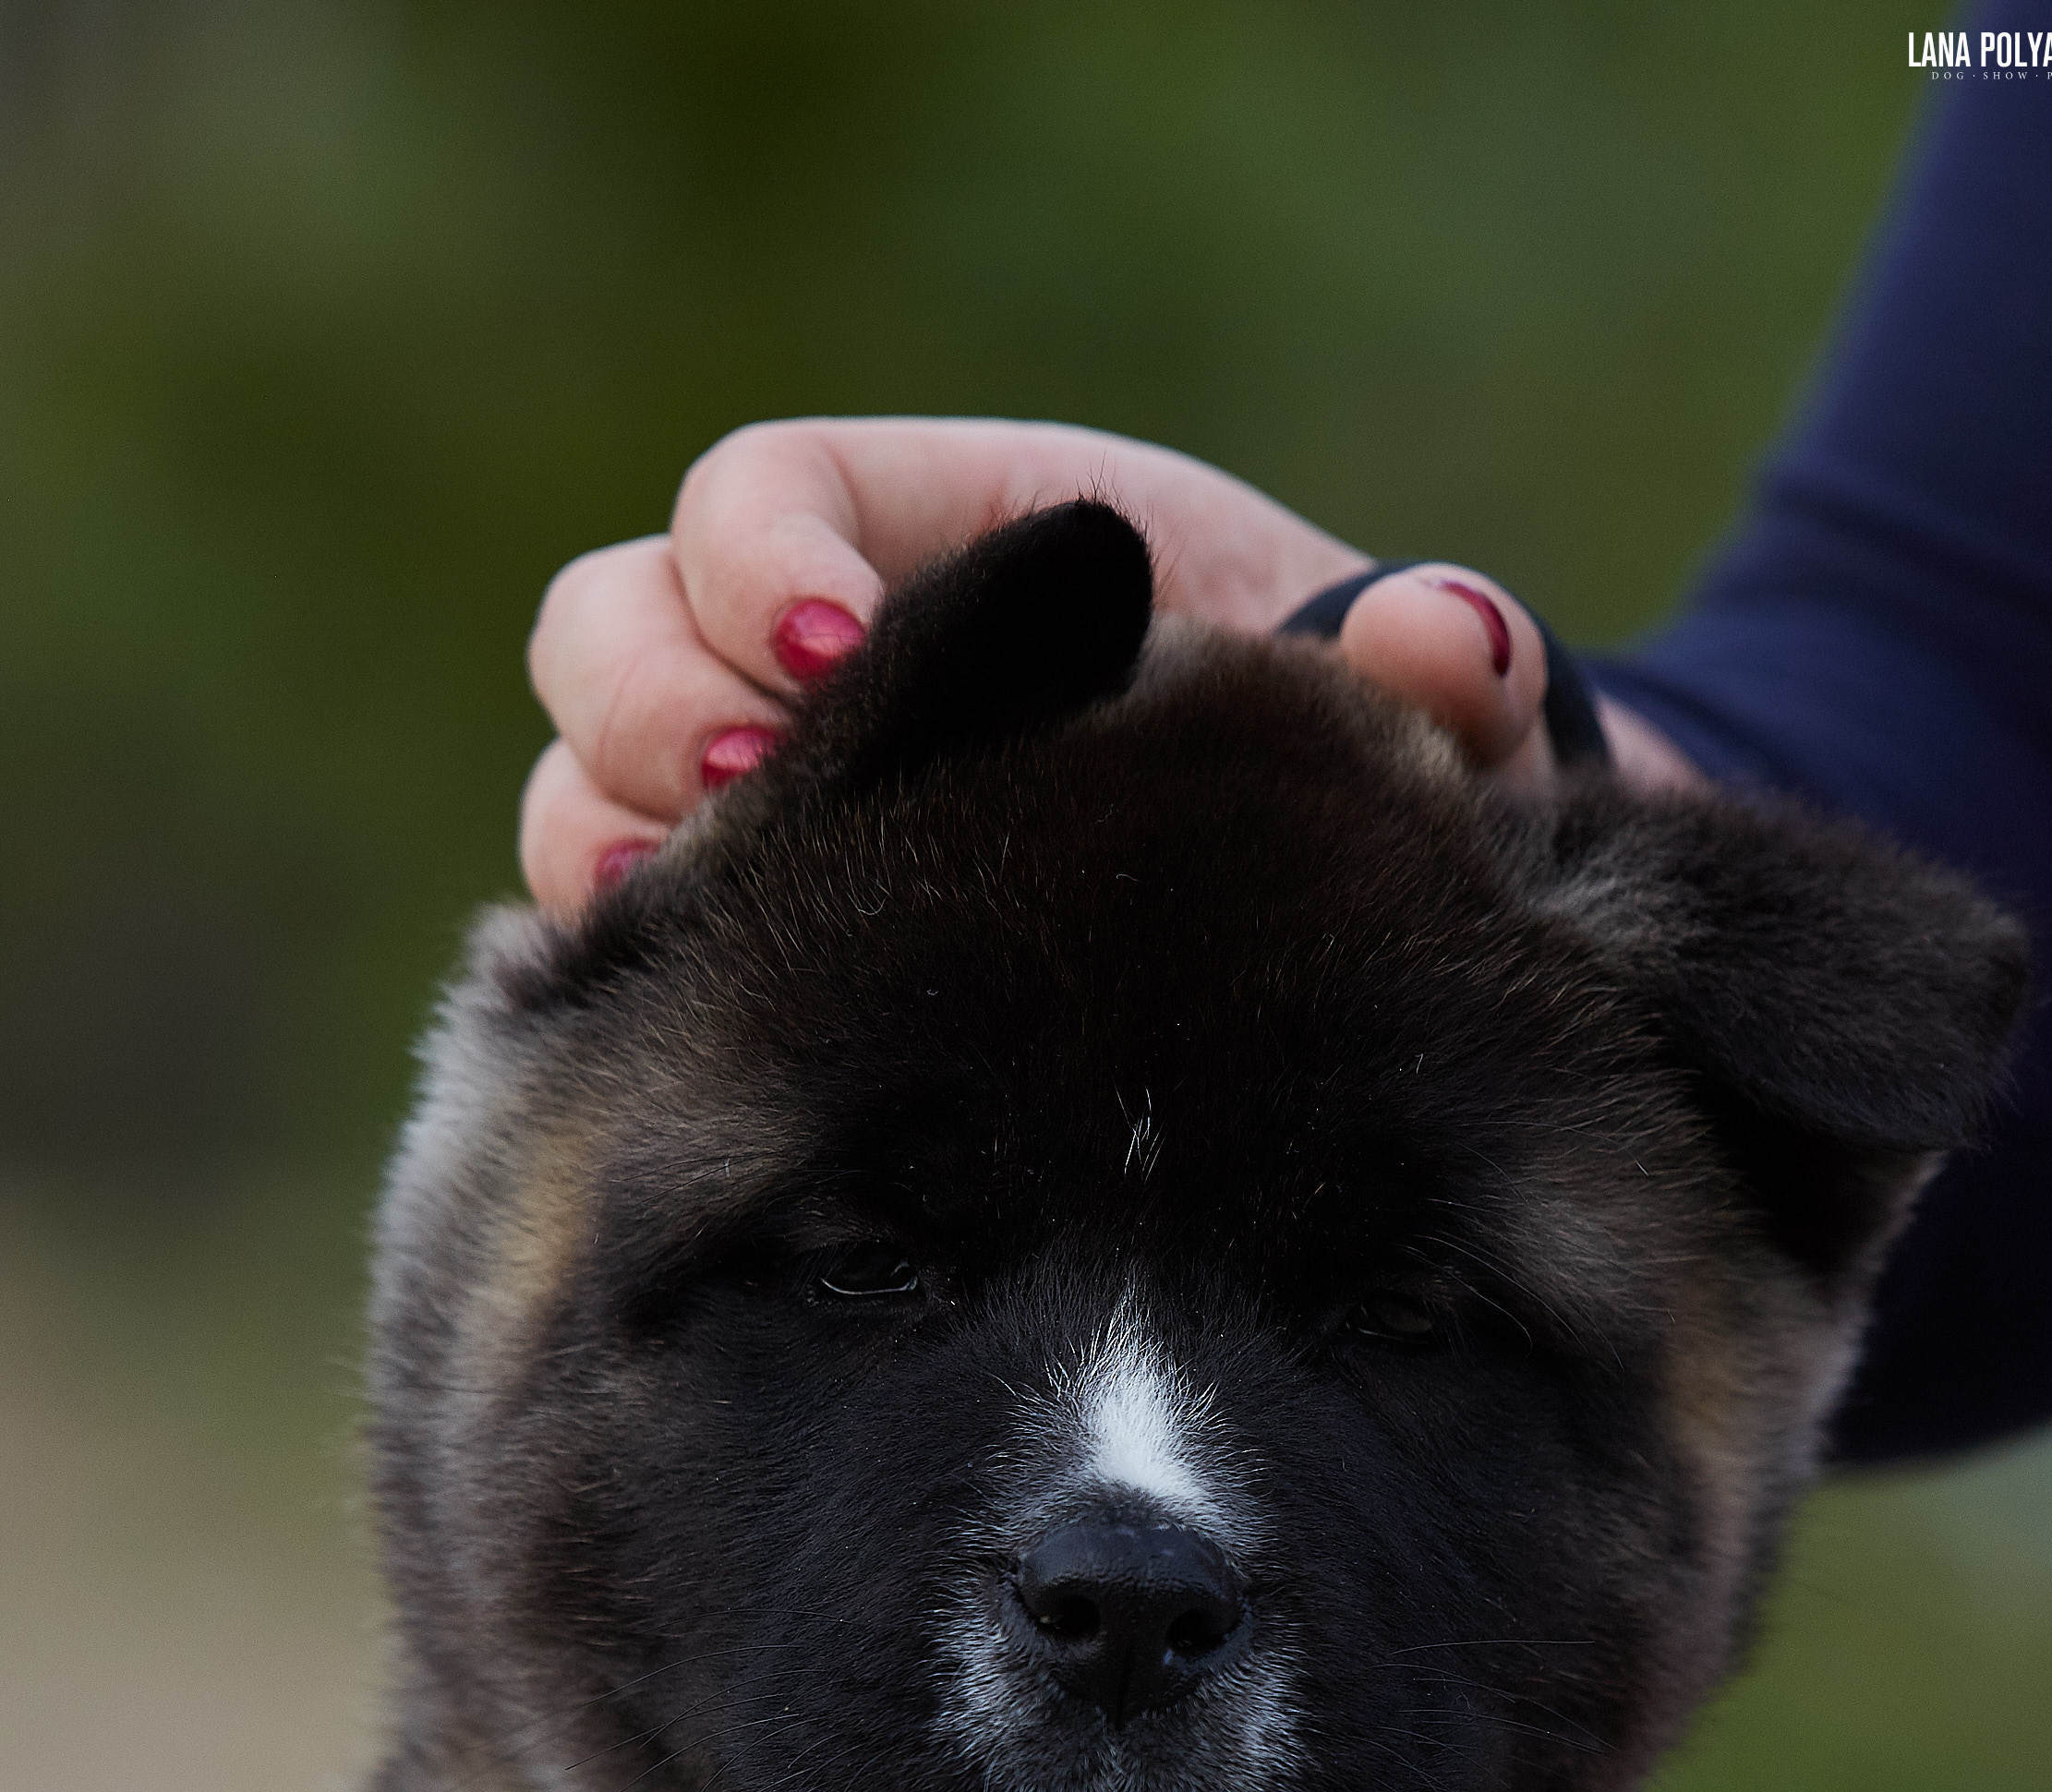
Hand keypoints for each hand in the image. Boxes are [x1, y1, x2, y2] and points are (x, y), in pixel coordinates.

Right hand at [519, 415, 1640, 907]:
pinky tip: (693, 1012)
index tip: (835, 654)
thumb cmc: (1345, 765)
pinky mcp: (746, 946)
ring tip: (706, 925)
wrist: (1335, 913)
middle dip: (652, 708)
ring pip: (583, 787)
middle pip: (612, 626)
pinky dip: (618, 966)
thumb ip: (1438, 662)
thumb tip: (1440, 637)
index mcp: (945, 536)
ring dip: (612, 848)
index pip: (759, 491)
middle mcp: (805, 661)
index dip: (758, 557)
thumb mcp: (1409, 704)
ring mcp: (753, 812)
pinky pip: (610, 939)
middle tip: (756, 801)